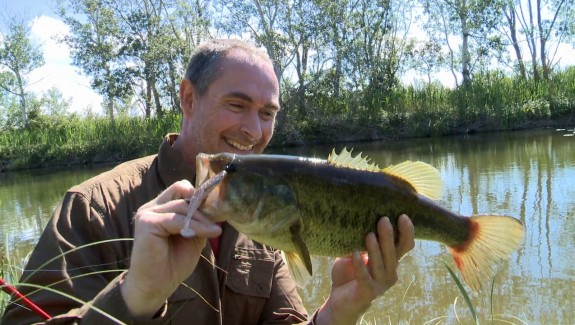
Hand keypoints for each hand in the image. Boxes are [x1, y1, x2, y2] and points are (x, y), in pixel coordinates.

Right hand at [120, 180, 221, 318]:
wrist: (157, 286)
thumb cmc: (173, 263)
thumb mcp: (193, 236)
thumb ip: (199, 220)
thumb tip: (217, 208)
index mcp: (161, 207)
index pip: (181, 188)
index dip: (199, 196)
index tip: (217, 209)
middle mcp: (152, 207)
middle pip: (182, 191)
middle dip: (202, 207)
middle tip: (217, 222)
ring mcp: (147, 213)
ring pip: (182, 206)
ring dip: (201, 219)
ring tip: (215, 231)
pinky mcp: (146, 222)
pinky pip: (177, 219)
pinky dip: (195, 226)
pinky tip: (208, 233)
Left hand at [316, 214, 414, 324]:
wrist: (340, 300)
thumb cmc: (350, 272)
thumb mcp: (356, 252)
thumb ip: (360, 240)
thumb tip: (357, 216)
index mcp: (390, 261)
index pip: (405, 246)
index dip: (407, 232)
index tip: (403, 216)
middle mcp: (390, 272)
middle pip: (393, 253)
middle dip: (388, 236)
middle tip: (383, 220)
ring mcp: (381, 284)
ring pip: (380, 265)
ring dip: (375, 249)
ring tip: (369, 234)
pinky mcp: (368, 293)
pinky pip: (365, 278)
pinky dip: (360, 265)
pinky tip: (354, 253)